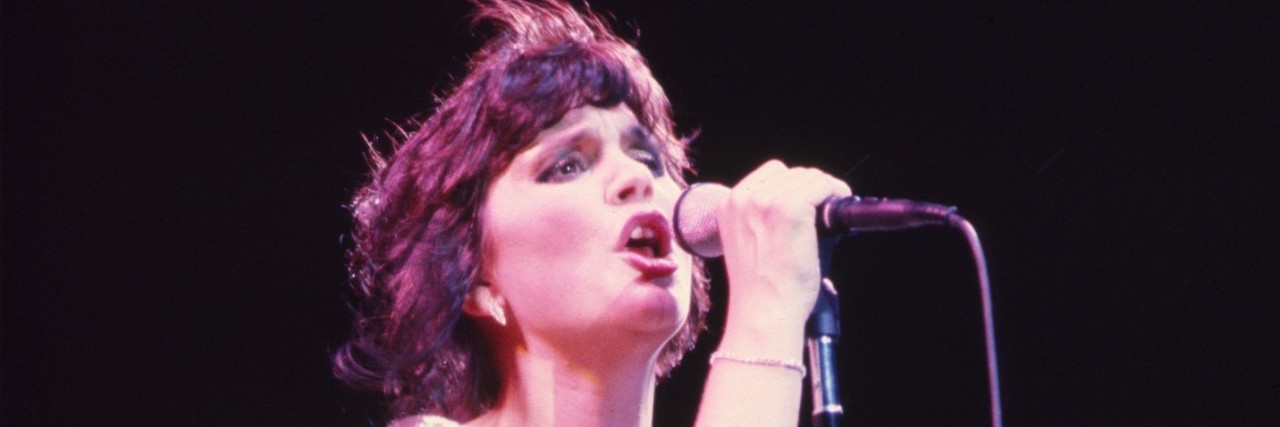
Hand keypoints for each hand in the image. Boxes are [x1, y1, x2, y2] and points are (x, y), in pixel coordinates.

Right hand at [717, 160, 852, 335]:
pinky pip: (822, 186)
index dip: (793, 188)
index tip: (808, 203)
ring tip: (831, 213)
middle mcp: (743, 198)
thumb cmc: (762, 289)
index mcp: (728, 205)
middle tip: (824, 211)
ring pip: (808, 177)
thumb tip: (806, 204)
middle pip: (791, 173)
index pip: (770, 174)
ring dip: (824, 192)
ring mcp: (766, 201)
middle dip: (811, 189)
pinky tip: (837, 211)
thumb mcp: (750, 244)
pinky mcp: (790, 209)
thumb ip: (765, 219)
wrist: (764, 311)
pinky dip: (834, 194)